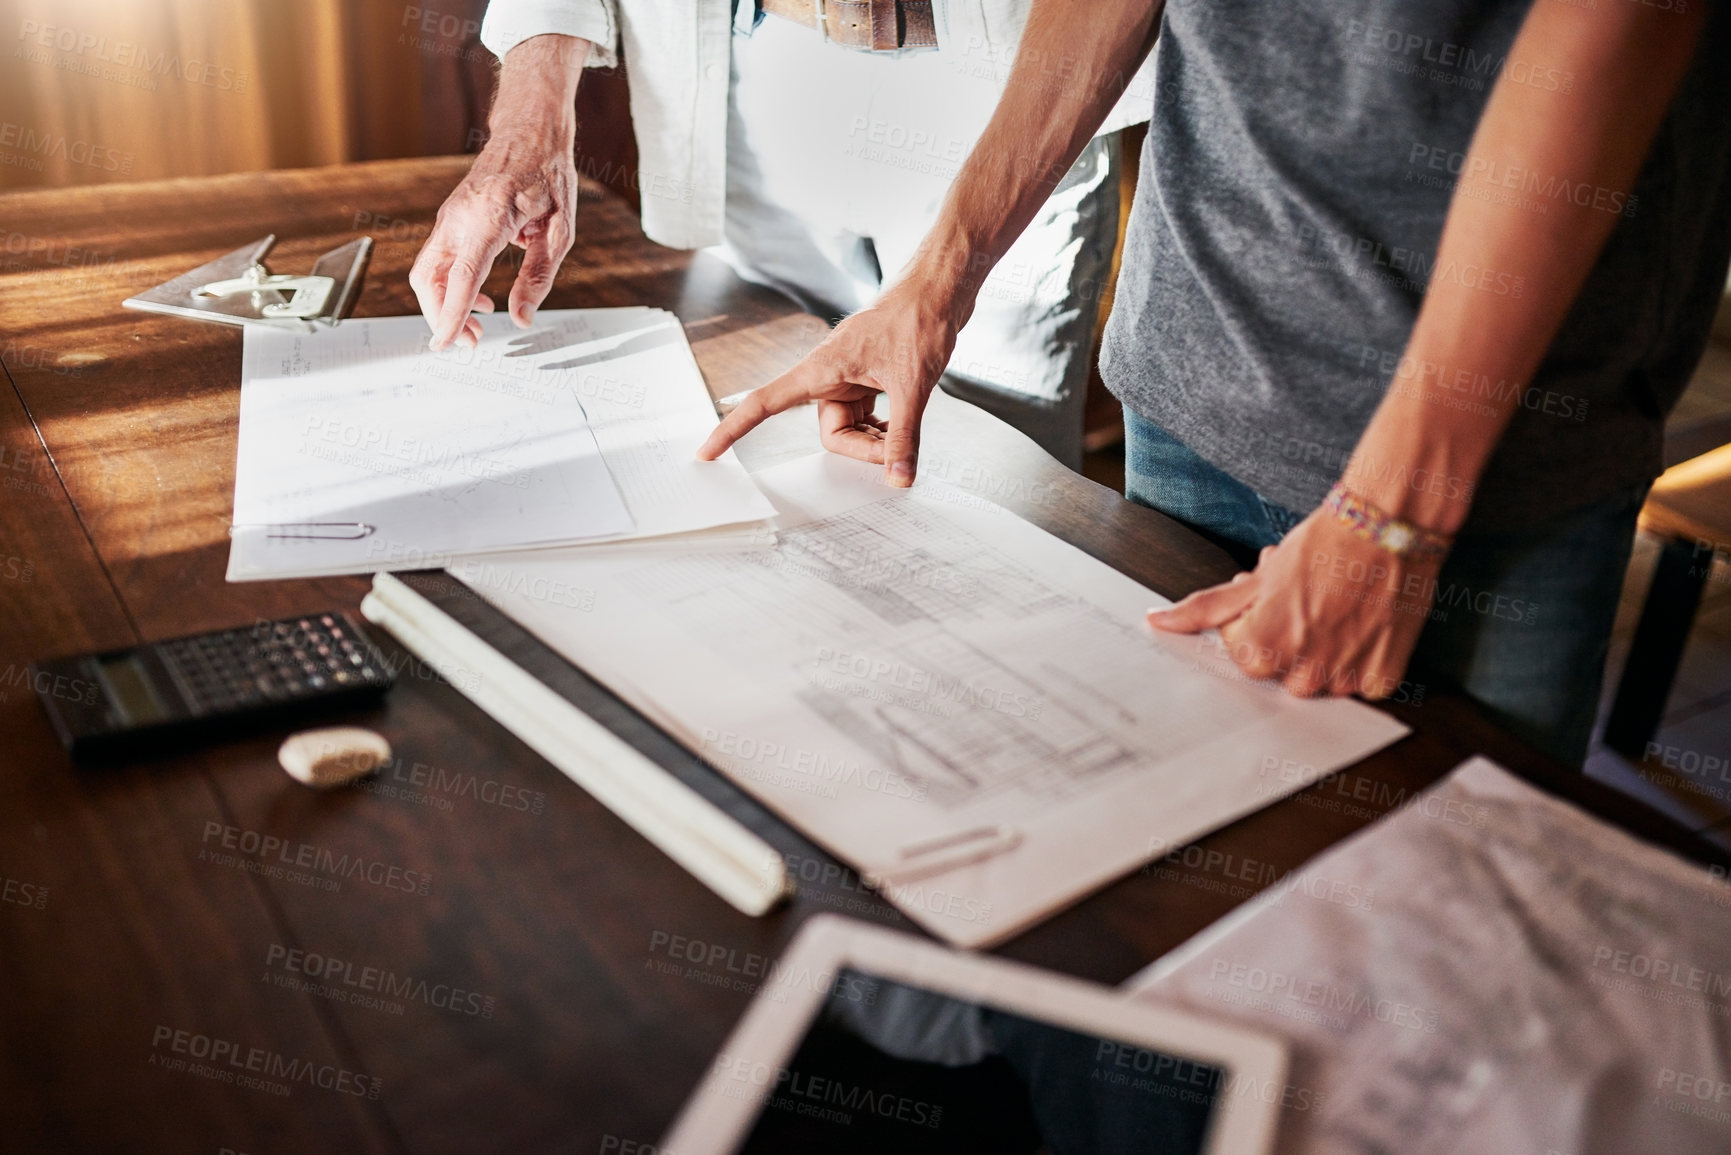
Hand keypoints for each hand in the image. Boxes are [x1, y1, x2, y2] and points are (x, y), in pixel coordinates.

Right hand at [409, 133, 575, 349]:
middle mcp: (459, 216)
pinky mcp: (450, 219)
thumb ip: (539, 276)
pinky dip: (450, 286)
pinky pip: (439, 260)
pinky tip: (479, 298)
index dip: (452, 314)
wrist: (529, 132)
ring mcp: (449, 216)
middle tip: (472, 342)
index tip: (446, 343)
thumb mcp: (560, 230)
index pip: (462, 275)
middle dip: (442, 317)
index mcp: (489, 216)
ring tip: (479, 324)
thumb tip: (522, 317)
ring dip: (445, 305)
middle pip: (430, 278)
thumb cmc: (547, 173)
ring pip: (428, 272)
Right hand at [696, 277, 964, 486]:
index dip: (733, 429)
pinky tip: (905, 423)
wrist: (941, 287)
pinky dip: (885, 428)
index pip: (763, 403)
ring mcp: (851, 377)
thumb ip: (903, 437)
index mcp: (821, 369)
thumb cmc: (918, 317)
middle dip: (862, 447)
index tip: (706, 451)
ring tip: (904, 434)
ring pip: (851, 427)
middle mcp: (830, 374)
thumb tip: (898, 477)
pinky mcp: (870, 377)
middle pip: (830, 432)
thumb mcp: (911, 385)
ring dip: (877, 438)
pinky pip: (867, 416)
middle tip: (894, 452)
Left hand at [1147, 511, 1446, 698]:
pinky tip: (1362, 625)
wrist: (1386, 529)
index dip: (1255, 622)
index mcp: (1261, 653)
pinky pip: (1358, 684)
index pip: (1242, 653)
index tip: (1274, 600)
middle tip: (1307, 604)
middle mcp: (1301, 676)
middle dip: (1287, 640)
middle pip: (1279, 671)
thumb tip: (1156, 622)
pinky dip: (1359, 659)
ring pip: (1319, 681)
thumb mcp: (1255, 579)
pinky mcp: (1381, 680)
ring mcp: (1342, 681)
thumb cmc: (1319, 548)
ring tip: (1337, 611)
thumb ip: (1204, 609)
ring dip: (1323, 653)